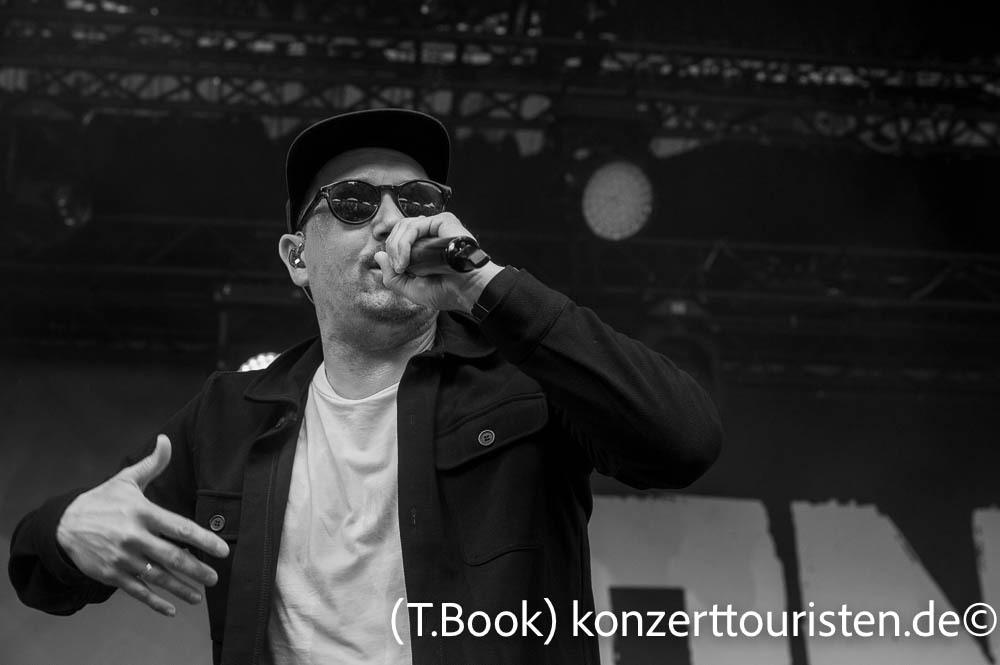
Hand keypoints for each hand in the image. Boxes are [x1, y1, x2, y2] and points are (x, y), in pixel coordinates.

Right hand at [56, 435, 229, 616]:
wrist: (62, 526)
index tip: (223, 551)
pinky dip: (154, 602)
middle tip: (214, 578)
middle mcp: (134, 538)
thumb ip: (152, 464)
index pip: (180, 528)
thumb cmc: (101, 501)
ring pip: (157, 577)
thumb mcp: (125, 480)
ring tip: (199, 595)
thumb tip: (166, 440)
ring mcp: (122, 559)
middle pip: (172, 557)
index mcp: (142, 513)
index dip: (204, 540)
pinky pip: (137, 591)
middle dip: (196, 570)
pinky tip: (170, 609)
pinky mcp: (111, 575)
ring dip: (180, 588)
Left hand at [374, 212, 502, 311]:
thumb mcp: (411, 289)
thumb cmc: (447, 291)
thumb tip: (378, 255)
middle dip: (391, 248)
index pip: (399, 238)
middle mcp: (431, 234)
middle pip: (399, 229)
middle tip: (397, 269)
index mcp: (425, 246)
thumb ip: (392, 276)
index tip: (396, 270)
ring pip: (404, 226)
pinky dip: (405, 243)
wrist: (467, 291)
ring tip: (402, 266)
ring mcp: (437, 226)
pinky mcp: (443, 221)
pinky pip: (414, 226)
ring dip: (396, 247)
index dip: (391, 252)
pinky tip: (407, 259)